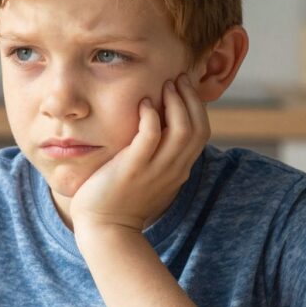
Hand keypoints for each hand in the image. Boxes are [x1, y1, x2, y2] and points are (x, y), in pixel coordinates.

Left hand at [70, 72, 210, 231]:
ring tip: (166, 85)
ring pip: (181, 130)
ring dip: (176, 102)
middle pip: (198, 128)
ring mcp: (155, 170)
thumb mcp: (149, 176)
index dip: (197, 107)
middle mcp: (173, 169)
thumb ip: (157, 155)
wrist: (104, 228)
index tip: (184, 87)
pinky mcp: (133, 168)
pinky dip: (151, 116)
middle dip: (191, 99)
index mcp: (179, 170)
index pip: (201, 133)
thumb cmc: (120, 199)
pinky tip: (144, 103)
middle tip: (178, 78)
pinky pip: (151, 136)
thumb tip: (156, 127)